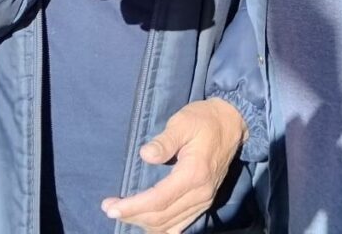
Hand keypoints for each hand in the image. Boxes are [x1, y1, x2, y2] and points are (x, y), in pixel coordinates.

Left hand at [100, 99, 246, 233]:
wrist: (232, 122)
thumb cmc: (205, 119)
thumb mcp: (183, 122)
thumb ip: (165, 140)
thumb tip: (145, 155)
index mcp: (194, 175)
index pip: (158, 201)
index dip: (132, 207)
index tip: (110, 206)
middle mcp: (200, 194)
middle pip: (161, 217)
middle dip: (132, 215)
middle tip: (109, 207)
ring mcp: (203, 201)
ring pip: (169, 225)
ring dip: (144, 223)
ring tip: (124, 212)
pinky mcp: (204, 202)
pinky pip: (180, 225)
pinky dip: (162, 227)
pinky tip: (147, 222)